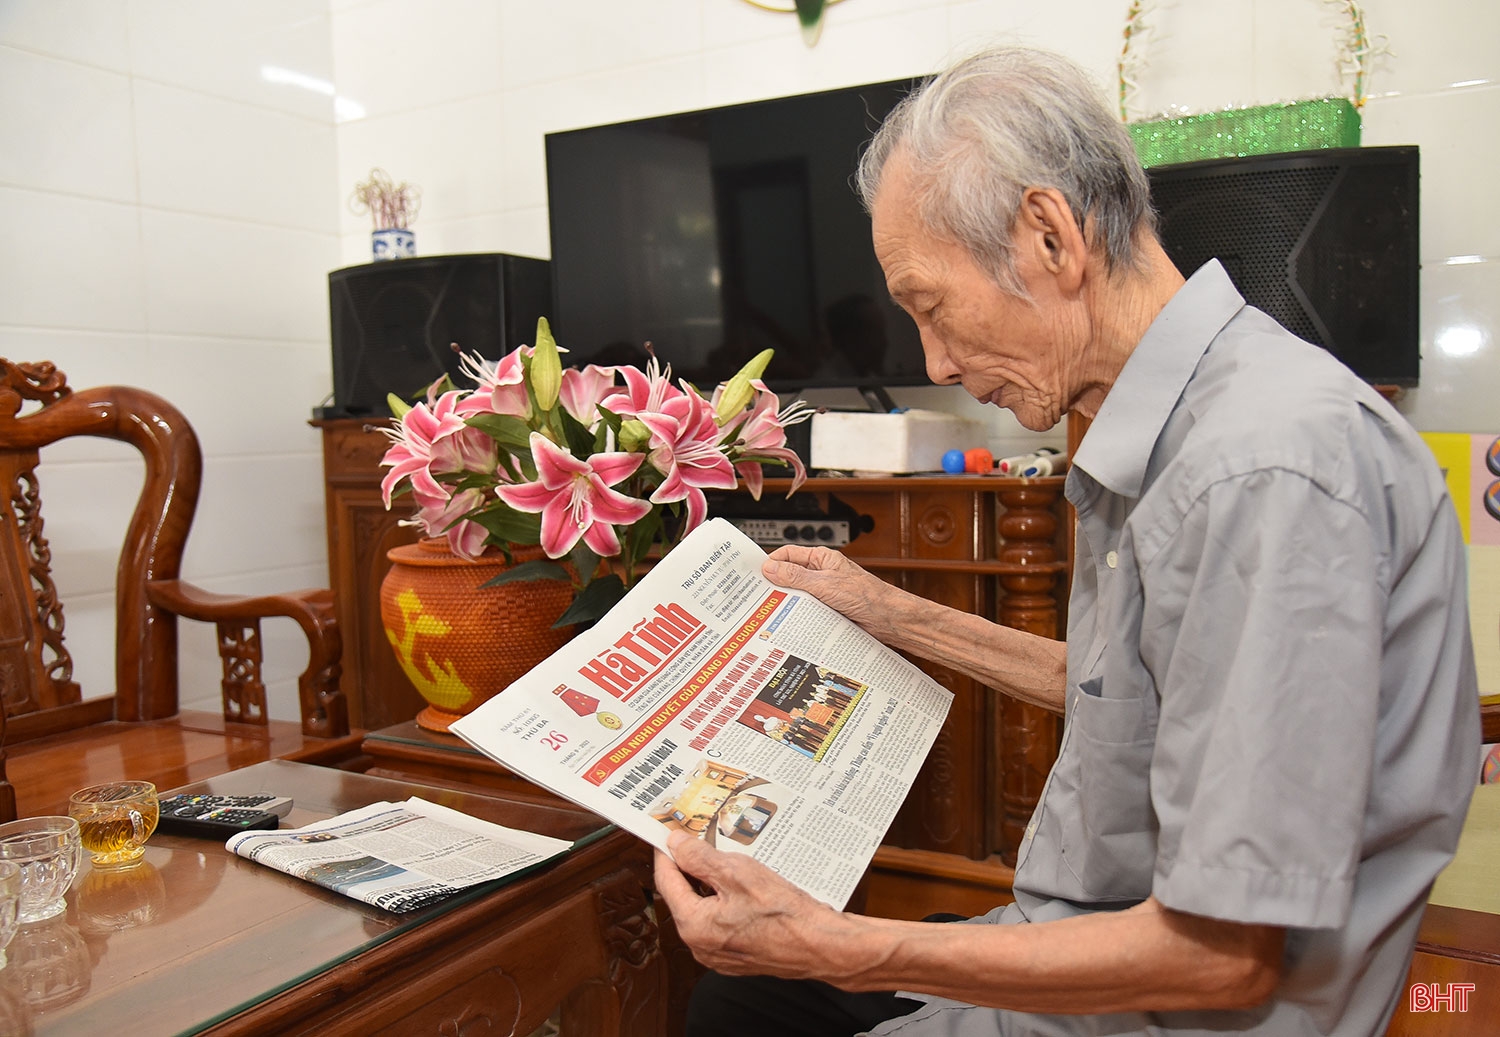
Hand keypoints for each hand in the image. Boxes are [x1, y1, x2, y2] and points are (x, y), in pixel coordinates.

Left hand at [654, 832, 853, 979]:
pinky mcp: (737, 955)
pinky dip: (726, 901)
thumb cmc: (784, 915)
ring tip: (726, 859)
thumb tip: (676, 845)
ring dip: (710, 884)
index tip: (669, 834)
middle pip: (684, 896)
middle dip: (690, 867)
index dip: (666, 853)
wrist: (821, 946)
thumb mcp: (738, 873)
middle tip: (700, 840)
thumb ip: (700, 858)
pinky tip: (743, 885)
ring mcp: (719, 954)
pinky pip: (721, 922)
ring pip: (704, 909)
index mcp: (694, 926)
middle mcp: (700, 946)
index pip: (667, 881)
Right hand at [762, 545, 900, 636]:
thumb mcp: (825, 585)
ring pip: (797, 594)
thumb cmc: (866, 596)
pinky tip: (791, 623)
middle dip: (776, 585)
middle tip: (759, 597)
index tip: (756, 576)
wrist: (888, 619)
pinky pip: (807, 609)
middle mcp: (821, 573)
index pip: (788, 554)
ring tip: (773, 612)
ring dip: (788, 602)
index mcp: (821, 558)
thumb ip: (796, 577)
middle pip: (790, 575)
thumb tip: (770, 568)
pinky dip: (799, 615)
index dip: (771, 563)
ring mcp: (824, 591)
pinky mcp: (827, 608)